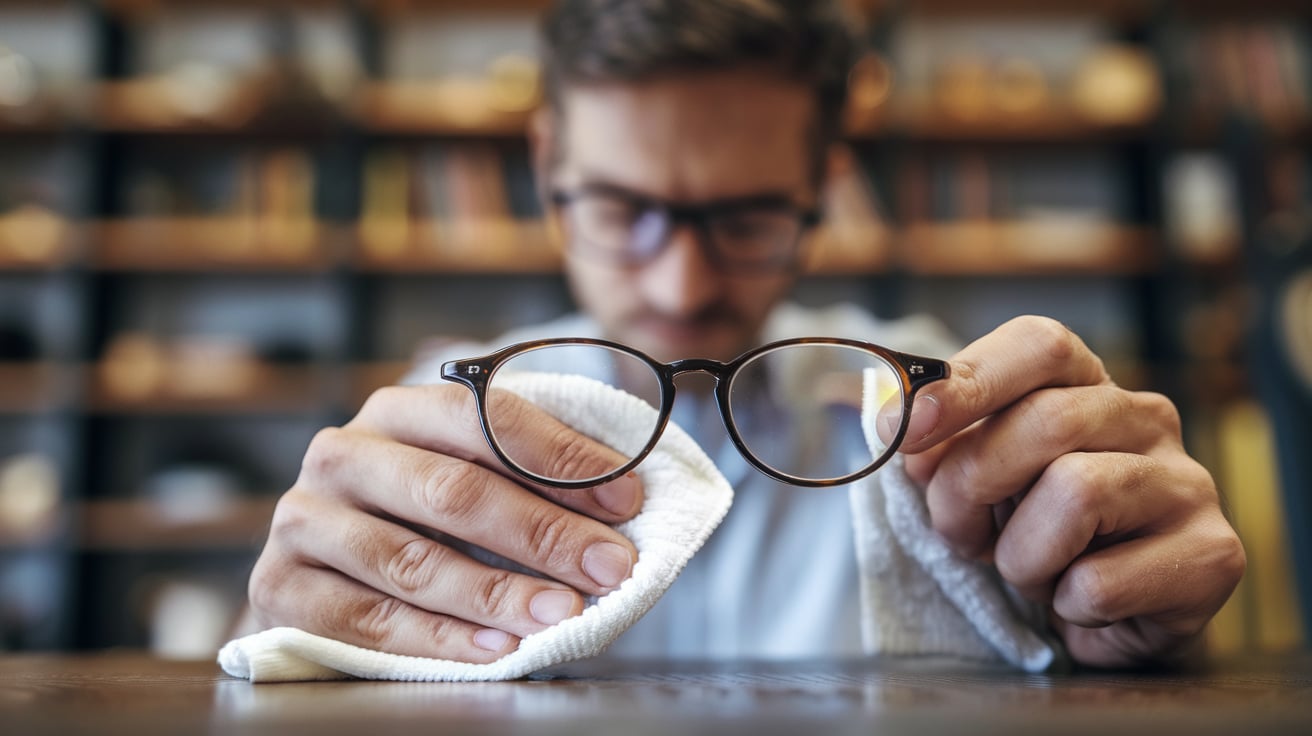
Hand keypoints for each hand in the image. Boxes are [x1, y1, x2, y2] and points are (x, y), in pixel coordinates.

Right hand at [244, 384, 642, 661]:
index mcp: (396, 409)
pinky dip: (439, 639)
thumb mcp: (468, 475)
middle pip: (452, 491)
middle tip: (609, 564)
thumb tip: (625, 499)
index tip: (626, 499)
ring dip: (499, 592)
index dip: (560, 458)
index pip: (483, 418)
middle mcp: (342, 454)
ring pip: (413, 561)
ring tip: (562, 612)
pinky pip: (369, 620)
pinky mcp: (280, 587)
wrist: (320, 566)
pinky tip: (495, 649)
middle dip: (544, 531)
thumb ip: (530, 474)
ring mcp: (303, 520)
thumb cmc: (416, 516)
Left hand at [896, 316, 1244, 667]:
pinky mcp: (1212, 554)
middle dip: (972, 484)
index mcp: (1086, 383)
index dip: (968, 379)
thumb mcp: (979, 476)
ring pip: (1078, 493)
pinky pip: (1101, 581)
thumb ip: (940, 442)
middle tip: (956, 531)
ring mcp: (1186, 483)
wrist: (1108, 618)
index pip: (1039, 344)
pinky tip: (1076, 602)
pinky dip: (1064, 604)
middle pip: (1047, 419)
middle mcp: (1146, 419)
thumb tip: (892, 419)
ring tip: (1026, 572)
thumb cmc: (1034, 530)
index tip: (906, 427)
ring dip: (1021, 553)